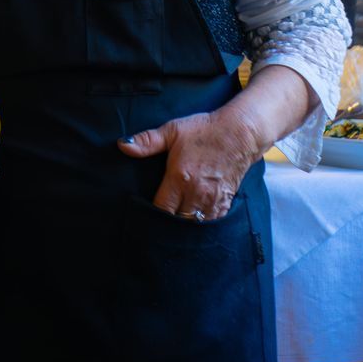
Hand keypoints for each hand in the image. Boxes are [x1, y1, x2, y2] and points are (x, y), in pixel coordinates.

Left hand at [117, 107, 262, 221]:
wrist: (240, 133)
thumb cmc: (204, 131)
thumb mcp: (172, 131)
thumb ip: (147, 141)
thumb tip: (122, 145)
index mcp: (180, 179)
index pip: (160, 209)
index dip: (151, 215)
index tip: (143, 216)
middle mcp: (196, 194)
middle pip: (176, 222)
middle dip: (165, 225)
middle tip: (154, 227)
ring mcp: (213, 201)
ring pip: (194, 227)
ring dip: (183, 228)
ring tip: (171, 230)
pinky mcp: (225, 203)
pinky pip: (211, 224)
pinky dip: (201, 227)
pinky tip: (192, 226)